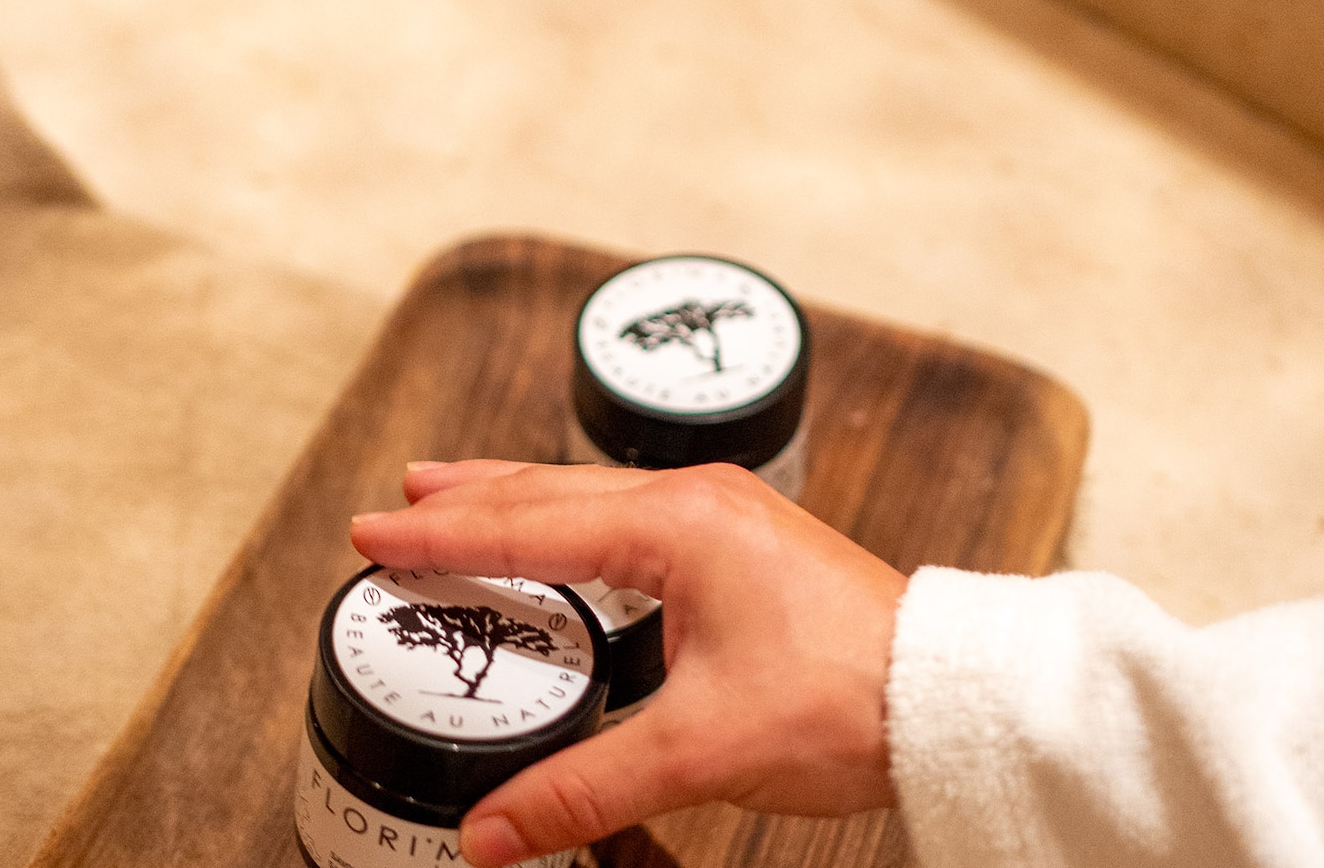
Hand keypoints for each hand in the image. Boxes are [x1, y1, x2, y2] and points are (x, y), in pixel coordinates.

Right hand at [349, 459, 906, 866]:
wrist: (950, 697)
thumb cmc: (850, 700)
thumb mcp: (701, 750)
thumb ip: (583, 788)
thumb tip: (490, 833)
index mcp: (676, 525)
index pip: (527, 522)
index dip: (442, 532)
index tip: (373, 532)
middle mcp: (697, 503)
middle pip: (551, 490)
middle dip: (470, 495)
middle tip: (400, 498)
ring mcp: (725, 518)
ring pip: (593, 497)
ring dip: (521, 500)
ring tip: (459, 497)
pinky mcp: (744, 546)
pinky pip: (632, 519)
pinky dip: (575, 525)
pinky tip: (566, 544)